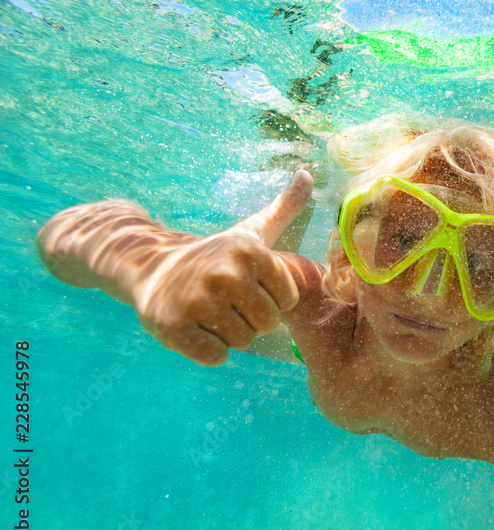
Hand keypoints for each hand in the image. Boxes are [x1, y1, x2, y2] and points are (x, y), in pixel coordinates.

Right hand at [131, 171, 312, 365]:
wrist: (149, 266)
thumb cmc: (215, 255)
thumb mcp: (251, 230)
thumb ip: (285, 207)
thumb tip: (308, 173)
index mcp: (249, 251)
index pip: (286, 301)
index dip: (270, 299)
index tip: (248, 286)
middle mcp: (224, 273)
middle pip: (266, 324)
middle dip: (251, 320)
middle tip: (227, 302)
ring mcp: (197, 300)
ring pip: (242, 342)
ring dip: (229, 334)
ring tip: (211, 312)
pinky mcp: (174, 327)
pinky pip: (216, 356)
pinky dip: (209, 350)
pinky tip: (196, 327)